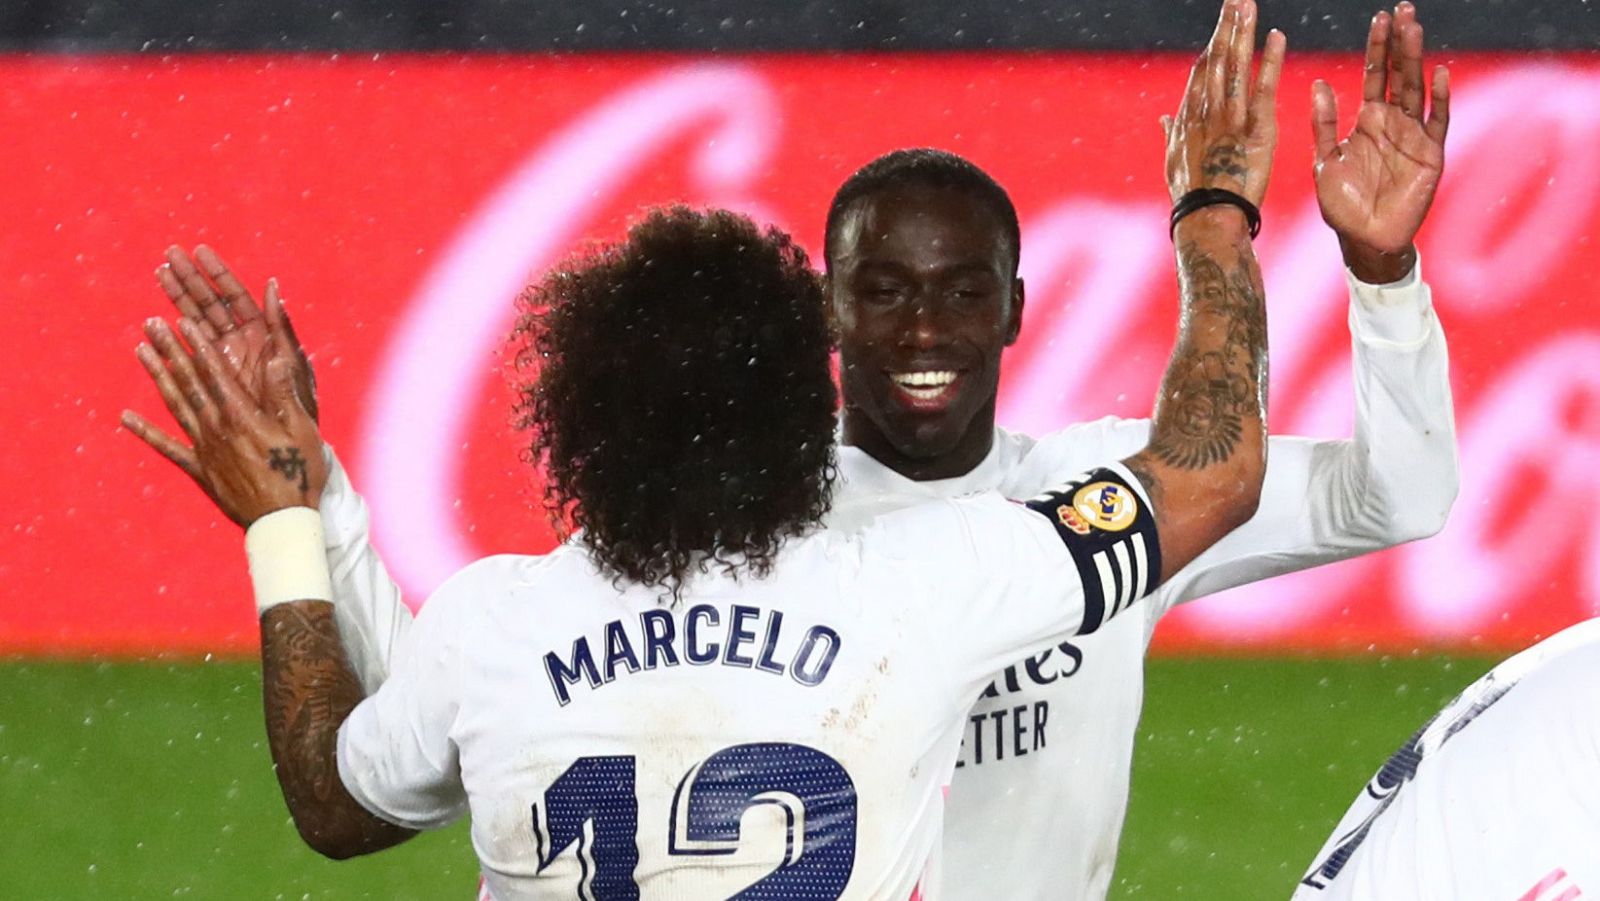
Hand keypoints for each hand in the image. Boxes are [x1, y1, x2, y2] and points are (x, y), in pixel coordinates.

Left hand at [122, 316, 326, 526]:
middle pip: (188, 381)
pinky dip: (145, 431)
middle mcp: (216, 427)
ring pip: (174, 405)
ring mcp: (203, 448)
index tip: (182, 322)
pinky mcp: (199, 469)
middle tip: (152, 324)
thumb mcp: (303, 431)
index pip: (214, 372)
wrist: (282, 521)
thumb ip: (284, 394)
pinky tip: (126, 417)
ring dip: (156, 376)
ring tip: (141, 351)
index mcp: (242, 415)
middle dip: (170, 350)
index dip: (197, 345)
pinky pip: (167, 447)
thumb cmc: (299, 474)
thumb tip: (275, 358)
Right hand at [157, 245, 318, 421]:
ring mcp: (223, 363)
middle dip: (192, 280)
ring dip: (177, 299)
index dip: (218, 274)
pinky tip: (148, 331)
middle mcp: (240, 346)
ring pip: (195, 326)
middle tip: (170, 254)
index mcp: (262, 338)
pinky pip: (185, 358)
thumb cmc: (300, 407)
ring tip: (159, 273)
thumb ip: (281, 329)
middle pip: (211, 306)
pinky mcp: (209, 382)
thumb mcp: (295, 368)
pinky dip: (167, 348)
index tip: (199, 250)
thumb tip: (272, 287)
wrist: (290, 447)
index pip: (236, 298)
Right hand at [1164, 0, 1285, 207]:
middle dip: (1225, 28)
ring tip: (1247, 5)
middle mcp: (1206, 112)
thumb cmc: (1192, 198)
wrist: (1207, 219)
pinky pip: (1263, 88)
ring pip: (1235, 67)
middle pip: (1216, 61)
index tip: (1221, 25)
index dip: (1211, 47)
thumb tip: (1164, 118)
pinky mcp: (1256, 129)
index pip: (1200, 74)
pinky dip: (1269, 61)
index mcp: (1188, 120)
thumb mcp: (1174, 164)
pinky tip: (1276, 36)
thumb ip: (1171, 135)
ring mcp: (1230, 119)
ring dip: (1242, 33)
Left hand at [1313, 2, 1449, 280]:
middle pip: (1398, 75)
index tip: (1379, 19)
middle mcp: (1392, 123)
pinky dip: (1439, 98)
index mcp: (1367, 122)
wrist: (1364, 240)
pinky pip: (1437, 121)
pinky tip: (1438, 72)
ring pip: (1417, 89)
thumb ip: (1324, 124)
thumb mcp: (1325, 160)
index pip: (1374, 76)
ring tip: (1414, 29)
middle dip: (1400, 44)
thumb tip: (1320, 84)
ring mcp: (1414, 136)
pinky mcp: (1430, 154)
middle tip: (1403, 10)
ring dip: (1416, 59)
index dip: (1377, 48)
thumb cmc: (1342, 205)